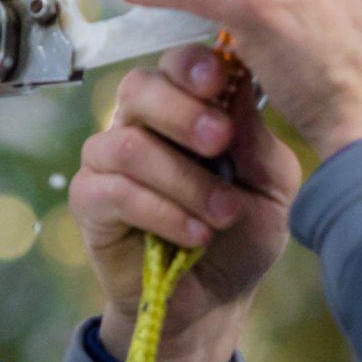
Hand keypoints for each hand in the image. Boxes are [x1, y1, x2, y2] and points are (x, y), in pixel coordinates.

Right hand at [74, 42, 301, 361]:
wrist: (215, 298)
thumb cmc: (242, 234)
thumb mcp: (271, 187)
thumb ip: (256, 140)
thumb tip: (241, 83)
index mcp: (187, 108)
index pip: (177, 64)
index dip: (193, 65)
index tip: (220, 81)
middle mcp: (142, 124)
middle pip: (139, 87)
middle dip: (183, 113)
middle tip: (220, 142)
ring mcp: (108, 160)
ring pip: (130, 145)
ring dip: (185, 181)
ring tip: (222, 216)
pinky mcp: (90, 201)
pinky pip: (116, 192)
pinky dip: (164, 214)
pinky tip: (195, 235)